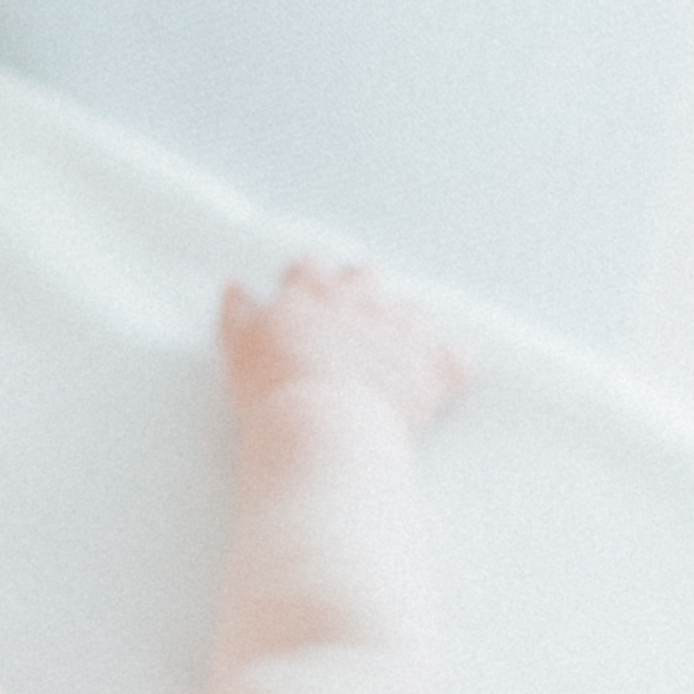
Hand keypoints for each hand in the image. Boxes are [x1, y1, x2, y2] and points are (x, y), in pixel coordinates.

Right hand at [220, 256, 470, 433]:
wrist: (321, 427)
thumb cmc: (272, 391)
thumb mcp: (239, 348)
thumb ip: (238, 312)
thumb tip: (236, 287)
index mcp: (312, 291)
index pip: (310, 266)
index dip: (307, 285)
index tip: (303, 306)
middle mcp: (362, 298)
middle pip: (366, 276)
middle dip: (360, 294)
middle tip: (348, 329)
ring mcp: (403, 329)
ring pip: (415, 311)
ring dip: (407, 328)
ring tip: (394, 358)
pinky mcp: (434, 367)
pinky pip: (457, 359)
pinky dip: (449, 369)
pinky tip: (438, 383)